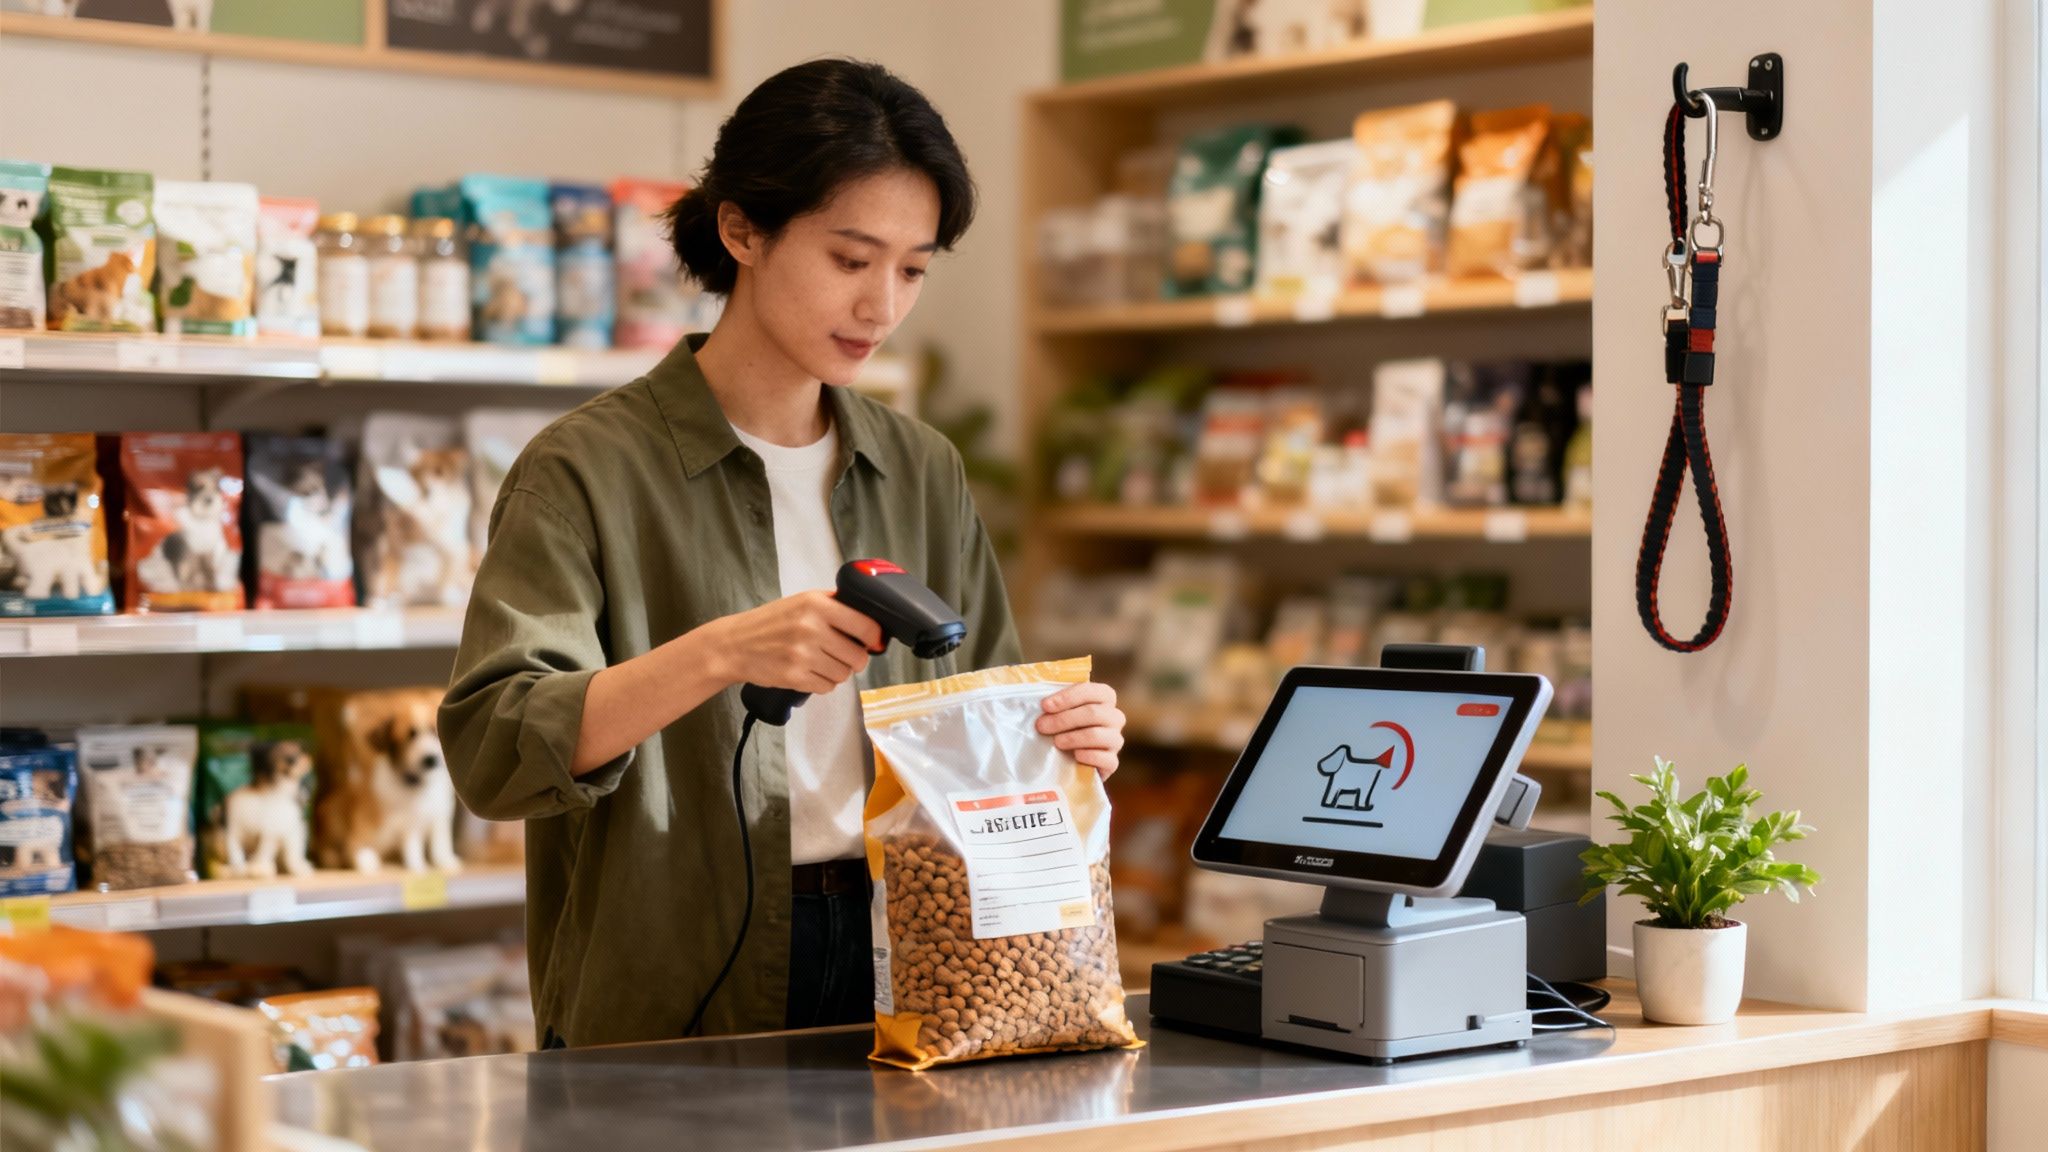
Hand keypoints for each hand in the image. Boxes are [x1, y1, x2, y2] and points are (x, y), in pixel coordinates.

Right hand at [712, 590, 884, 695]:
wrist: (734, 645)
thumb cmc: (769, 622)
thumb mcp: (801, 601)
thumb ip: (833, 604)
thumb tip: (868, 618)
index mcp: (817, 604)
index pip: (865, 625)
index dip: (874, 638)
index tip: (873, 642)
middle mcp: (812, 628)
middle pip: (858, 656)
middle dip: (854, 659)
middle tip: (842, 654)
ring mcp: (803, 654)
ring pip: (844, 674)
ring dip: (838, 672)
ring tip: (821, 662)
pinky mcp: (795, 677)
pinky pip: (827, 687)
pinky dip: (822, 683)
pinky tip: (809, 672)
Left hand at [1037, 681, 1125, 779]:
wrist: (1074, 759)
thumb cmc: (1066, 727)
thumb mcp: (1061, 711)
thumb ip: (1054, 702)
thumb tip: (1037, 700)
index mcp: (1104, 697)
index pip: (1089, 691)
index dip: (1066, 697)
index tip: (1045, 705)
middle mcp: (1114, 716)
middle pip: (1092, 713)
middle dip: (1063, 719)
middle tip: (1042, 726)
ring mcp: (1116, 739)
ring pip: (1097, 735)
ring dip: (1072, 738)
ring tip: (1056, 742)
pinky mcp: (1112, 762)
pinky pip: (1105, 758)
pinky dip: (1088, 756)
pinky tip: (1075, 756)